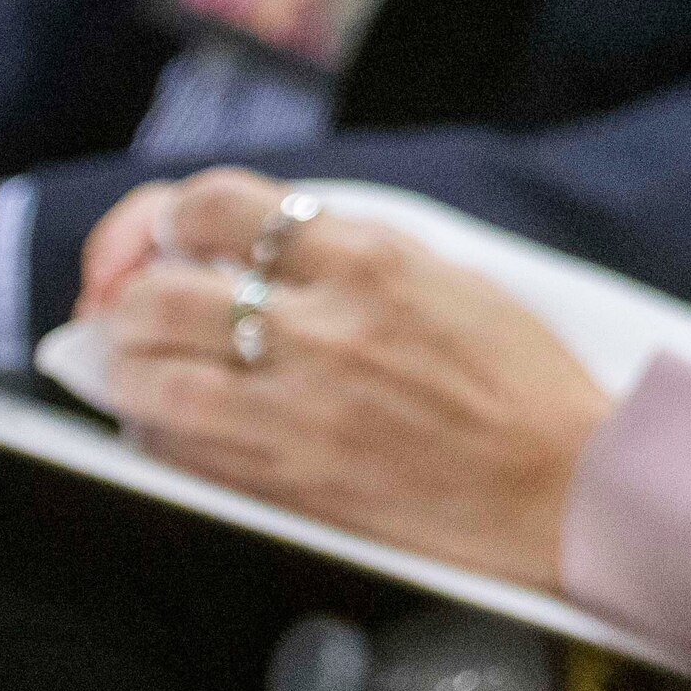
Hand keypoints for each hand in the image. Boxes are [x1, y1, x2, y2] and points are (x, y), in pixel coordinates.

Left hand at [89, 169, 611, 586]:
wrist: (562, 485)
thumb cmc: (517, 378)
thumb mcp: (444, 274)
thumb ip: (346, 253)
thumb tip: (246, 244)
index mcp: (370, 259)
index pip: (216, 205)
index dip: (170, 217)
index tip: (174, 236)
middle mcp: (321, 329)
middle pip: (156, 293)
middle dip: (131, 295)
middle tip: (141, 305)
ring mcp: (294, 412)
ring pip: (144, 374)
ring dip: (129, 365)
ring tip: (147, 364)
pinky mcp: (280, 484)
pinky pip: (172, 447)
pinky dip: (154, 427)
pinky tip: (176, 419)